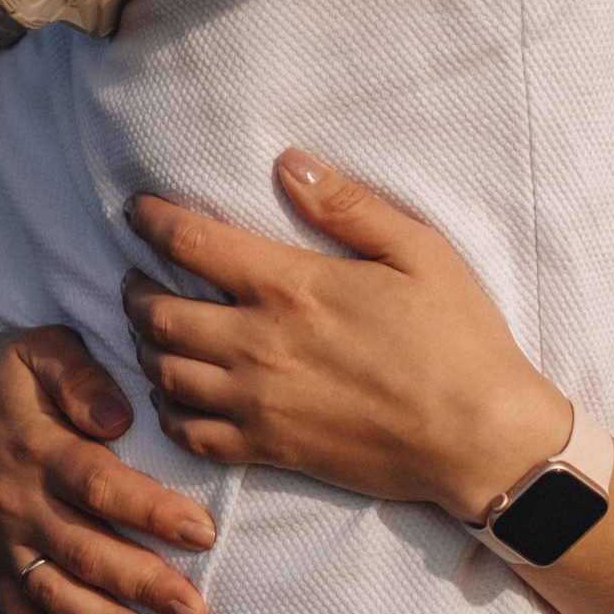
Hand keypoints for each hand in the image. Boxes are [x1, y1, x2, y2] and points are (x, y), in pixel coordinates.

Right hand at [0, 324, 216, 613]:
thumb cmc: (14, 370)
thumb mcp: (44, 350)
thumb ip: (81, 379)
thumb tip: (117, 418)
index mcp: (38, 447)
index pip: (99, 486)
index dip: (150, 511)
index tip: (203, 532)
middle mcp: (19, 502)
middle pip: (85, 550)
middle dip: (142, 584)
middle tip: (195, 610)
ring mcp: (4, 540)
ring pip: (55, 592)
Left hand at [122, 153, 572, 522]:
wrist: (479, 438)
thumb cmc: (457, 338)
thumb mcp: (417, 251)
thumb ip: (347, 206)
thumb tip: (287, 164)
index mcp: (292, 286)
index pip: (191, 244)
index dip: (152, 221)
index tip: (137, 211)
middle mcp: (260, 344)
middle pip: (158, 313)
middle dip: (135, 289)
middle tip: (137, 275)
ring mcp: (259, 403)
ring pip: (165, 373)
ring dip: (146, 347)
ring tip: (152, 331)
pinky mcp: (270, 450)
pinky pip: (192, 435)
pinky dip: (169, 413)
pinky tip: (176, 397)